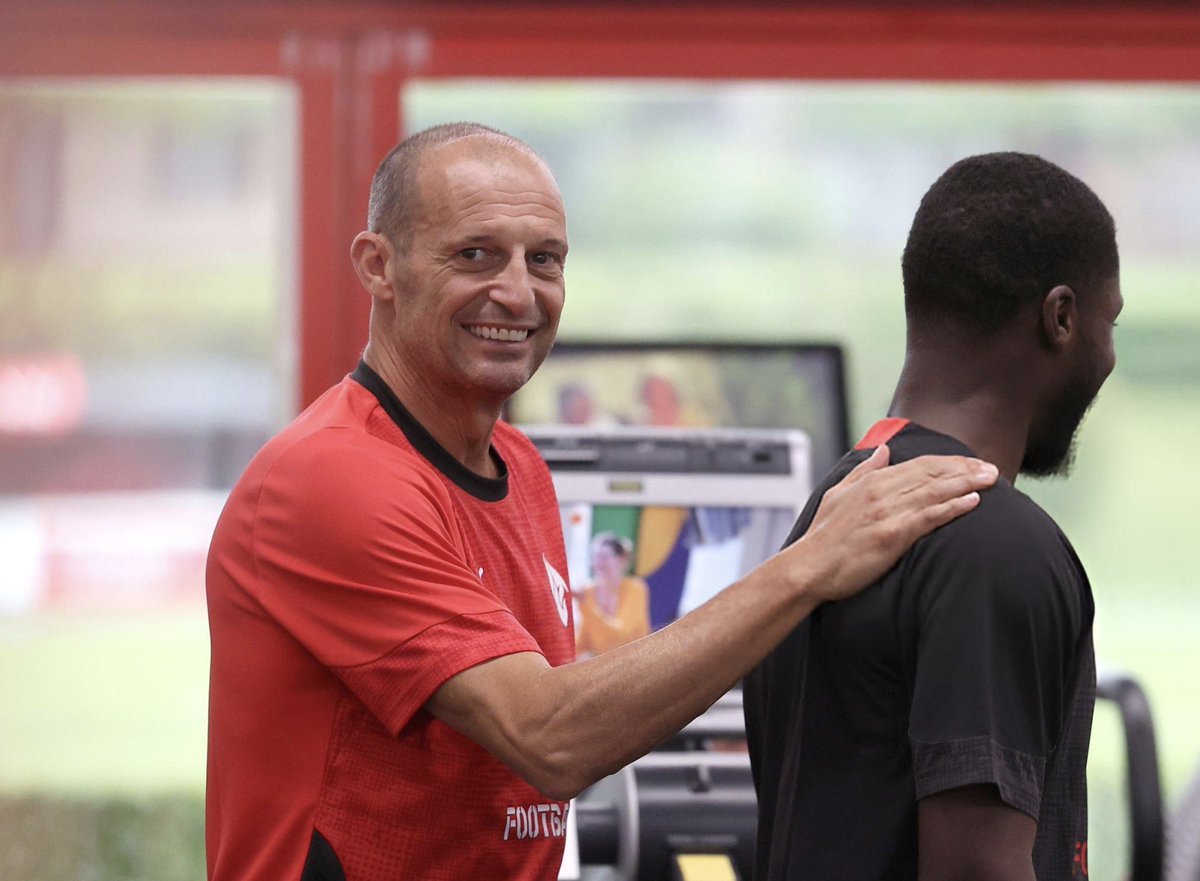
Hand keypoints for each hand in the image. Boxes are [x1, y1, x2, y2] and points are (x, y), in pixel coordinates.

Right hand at [791, 445, 997, 601]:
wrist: (809, 568)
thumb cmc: (822, 537)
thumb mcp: (838, 494)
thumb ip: (863, 470)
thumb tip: (882, 449)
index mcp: (870, 482)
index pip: (919, 465)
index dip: (949, 462)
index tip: (971, 463)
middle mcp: (881, 492)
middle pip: (932, 474)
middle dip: (965, 469)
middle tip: (991, 469)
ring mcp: (887, 512)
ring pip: (935, 491)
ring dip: (966, 483)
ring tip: (991, 480)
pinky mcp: (892, 535)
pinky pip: (929, 517)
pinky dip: (952, 507)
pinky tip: (972, 502)